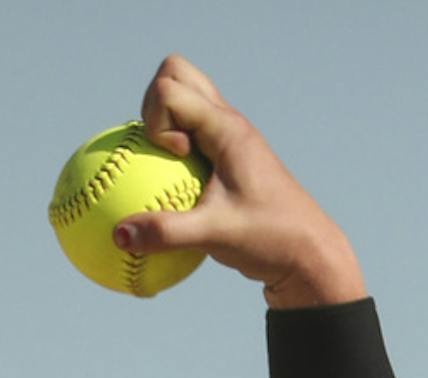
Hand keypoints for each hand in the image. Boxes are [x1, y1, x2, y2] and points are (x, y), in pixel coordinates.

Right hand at [115, 54, 365, 303]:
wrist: (308, 255)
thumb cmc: (269, 240)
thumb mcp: (215, 237)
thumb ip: (166, 233)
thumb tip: (118, 236)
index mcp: (226, 126)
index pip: (169, 88)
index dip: (158, 120)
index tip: (180, 158)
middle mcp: (227, 121)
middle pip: (177, 72)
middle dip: (155, 102)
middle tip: (164, 148)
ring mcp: (228, 136)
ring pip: (185, 99)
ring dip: (165, 123)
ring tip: (169, 169)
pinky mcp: (227, 156)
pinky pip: (191, 133)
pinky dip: (174, 150)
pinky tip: (169, 191)